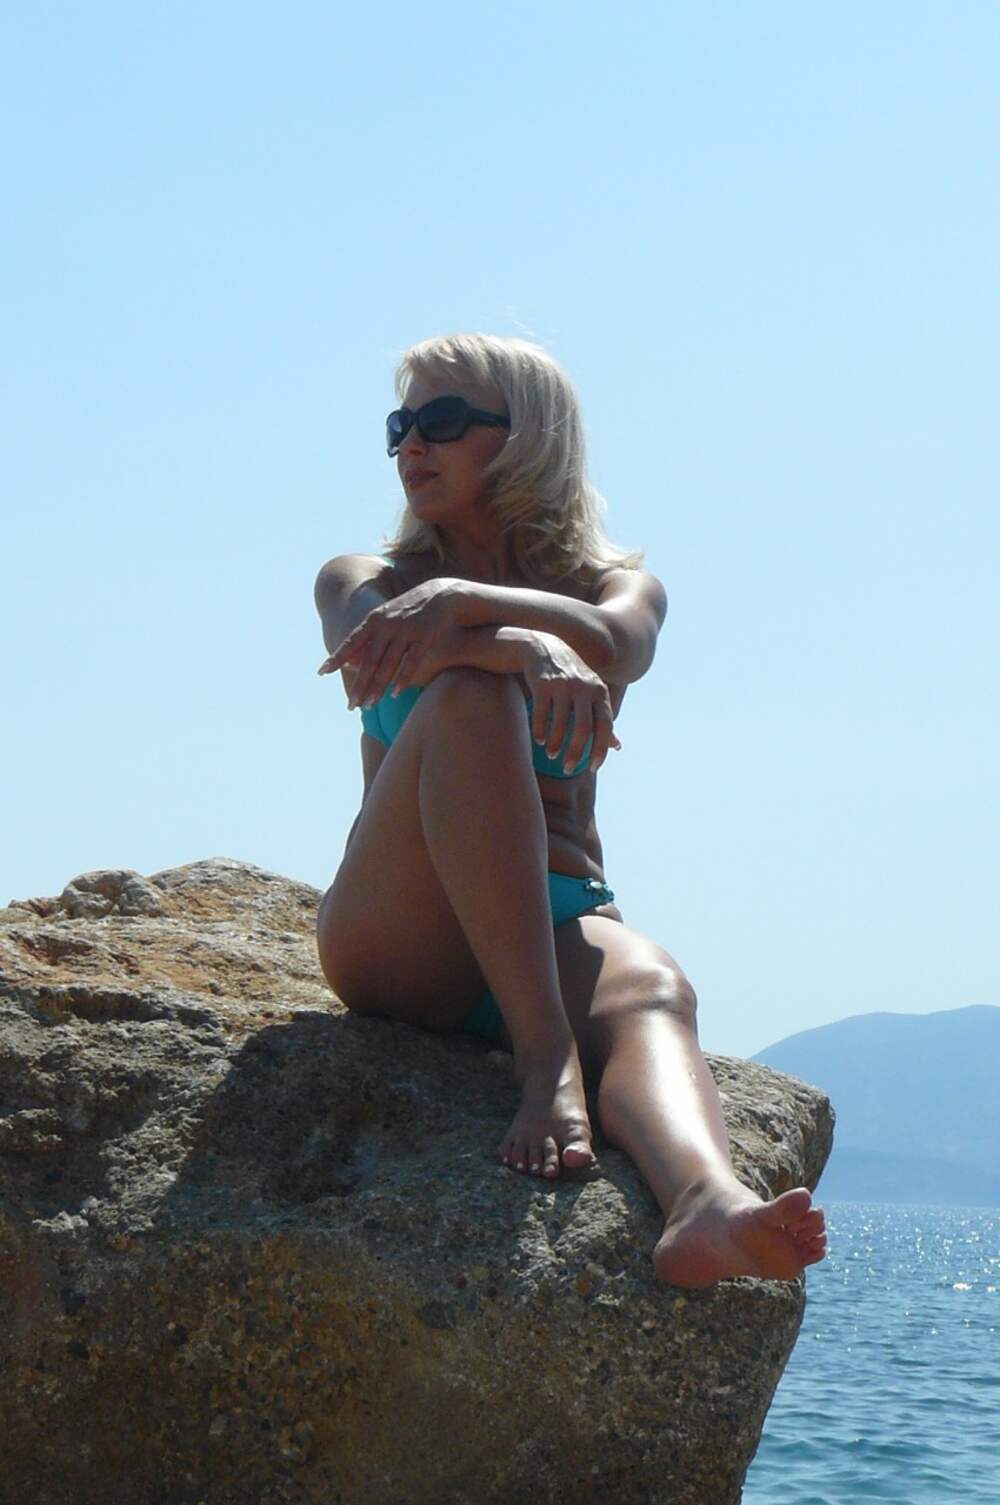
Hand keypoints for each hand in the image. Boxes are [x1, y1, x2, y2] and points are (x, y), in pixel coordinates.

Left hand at [317, 578, 465, 707]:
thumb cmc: (407, 612)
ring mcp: (407, 630)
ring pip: (389, 664)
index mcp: (374, 620)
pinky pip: (412, 662)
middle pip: (369, 660)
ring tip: (369, 705)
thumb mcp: (384, 620)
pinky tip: (395, 694)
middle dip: (359, 684)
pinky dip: (402, 679)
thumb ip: (365, 640)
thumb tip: (345, 663)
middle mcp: (388, 625)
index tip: (322, 672)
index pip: (352, 642)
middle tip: (351, 705)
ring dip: (378, 687)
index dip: (337, 657)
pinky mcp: (425, 636)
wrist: (442, 594)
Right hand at [521, 632, 620, 773]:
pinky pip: (541, 713)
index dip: (600, 750)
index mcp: (599, 692)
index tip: (593, 768)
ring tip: (552, 755)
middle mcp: (584, 688)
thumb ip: (603, 719)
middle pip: (584, 729)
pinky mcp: (543, 684)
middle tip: (568, 769)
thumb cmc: (572, 678)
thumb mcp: (592, 693)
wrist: (543, 648)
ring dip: (556, 744)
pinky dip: (540, 730)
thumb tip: (617, 747)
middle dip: (576, 753)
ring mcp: (563, 685)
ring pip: (561, 723)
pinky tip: (539, 740)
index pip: (605, 726)